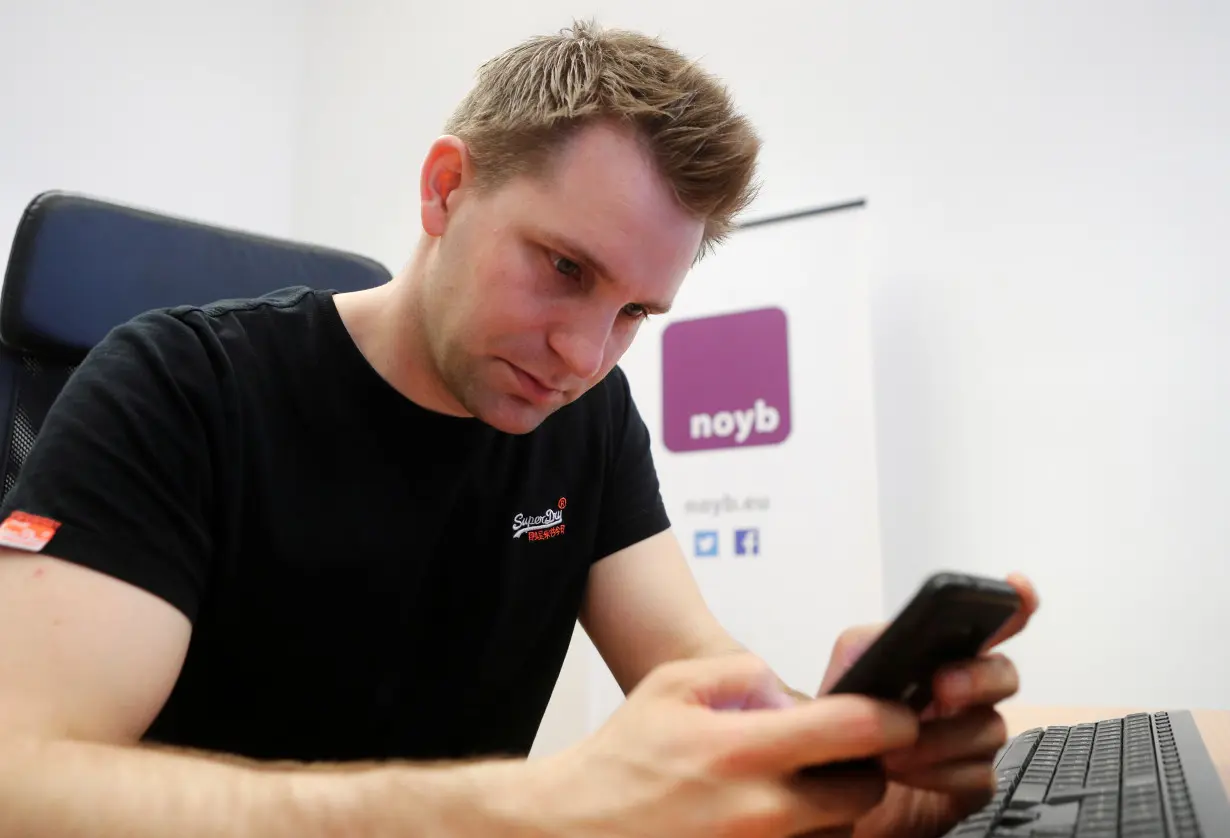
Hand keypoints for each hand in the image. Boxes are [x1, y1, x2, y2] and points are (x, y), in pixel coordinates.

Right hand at [532, 652, 919, 837]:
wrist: (576, 828)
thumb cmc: (623, 760)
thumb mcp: (673, 685)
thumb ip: (741, 672)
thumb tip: (790, 692)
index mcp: (743, 751)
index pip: (855, 730)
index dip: (890, 716)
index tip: (896, 713)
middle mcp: (760, 812)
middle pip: (864, 793)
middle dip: (862, 769)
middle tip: (836, 755)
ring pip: (842, 834)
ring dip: (832, 810)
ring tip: (788, 790)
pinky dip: (804, 836)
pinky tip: (770, 818)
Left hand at [819, 573, 1040, 837]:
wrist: (834, 786)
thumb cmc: (846, 726)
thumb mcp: (843, 676)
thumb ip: (863, 647)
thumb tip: (890, 638)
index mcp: (942, 657)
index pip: (991, 625)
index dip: (1014, 604)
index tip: (1017, 588)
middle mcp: (968, 693)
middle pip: (1004, 674)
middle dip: (978, 677)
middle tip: (942, 686)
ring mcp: (974, 738)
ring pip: (990, 728)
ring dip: (941, 738)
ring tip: (893, 749)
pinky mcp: (972, 783)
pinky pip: (979, 775)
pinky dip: (941, 774)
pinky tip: (907, 773)